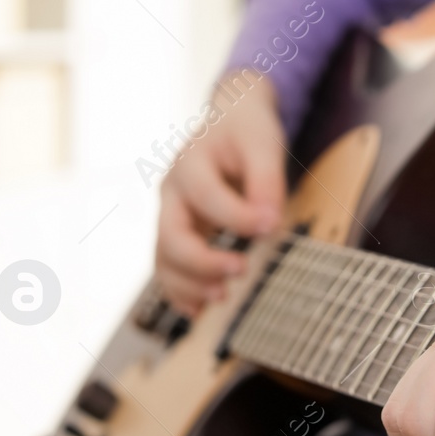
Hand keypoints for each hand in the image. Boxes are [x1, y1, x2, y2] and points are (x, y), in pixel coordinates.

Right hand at [154, 71, 285, 314]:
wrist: (228, 123)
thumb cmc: (246, 132)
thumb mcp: (263, 142)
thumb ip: (266, 180)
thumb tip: (268, 223)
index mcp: (190, 162)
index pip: (206, 196)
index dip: (237, 217)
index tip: (270, 226)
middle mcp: (171, 191)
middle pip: (171, 235)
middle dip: (202, 261)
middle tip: (241, 269)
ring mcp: (169, 214)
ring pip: (164, 259)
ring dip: (189, 284)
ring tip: (223, 297)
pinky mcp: (177, 233)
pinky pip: (168, 268)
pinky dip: (179, 293)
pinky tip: (199, 312)